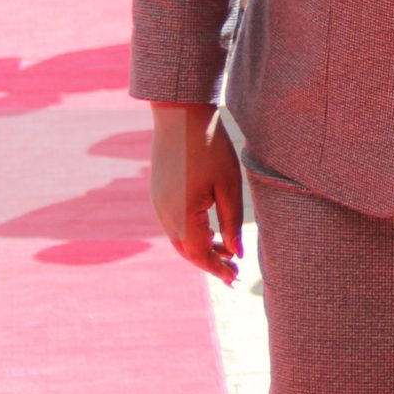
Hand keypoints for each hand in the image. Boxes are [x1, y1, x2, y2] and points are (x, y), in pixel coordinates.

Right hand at [150, 102, 244, 281]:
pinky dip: (191, 234)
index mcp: (182, 214)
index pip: (199, 254)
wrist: (180, 115)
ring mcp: (158, 203)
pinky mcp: (158, 193)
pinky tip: (209, 232)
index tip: (235, 279)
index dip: (218, 268)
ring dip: (200, 249)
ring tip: (226, 253)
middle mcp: (164, 214)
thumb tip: (235, 253)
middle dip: (210, 263)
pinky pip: (173, 224)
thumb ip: (231, 222)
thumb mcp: (228, 186)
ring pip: (179, 239)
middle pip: (187, 251)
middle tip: (233, 273)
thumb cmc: (210, 147)